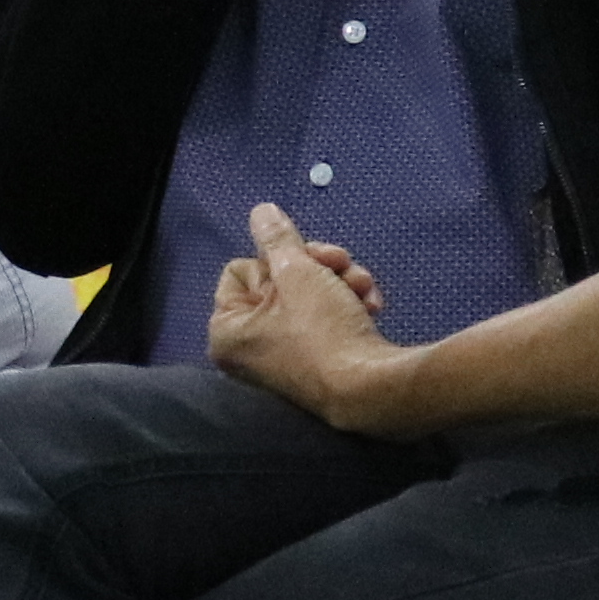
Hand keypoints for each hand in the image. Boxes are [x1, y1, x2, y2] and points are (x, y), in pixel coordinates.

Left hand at [204, 202, 406, 428]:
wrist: (370, 387)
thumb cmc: (321, 332)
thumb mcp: (297, 271)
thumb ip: (276, 238)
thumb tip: (260, 211)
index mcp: (227, 331)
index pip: (240, 269)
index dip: (276, 260)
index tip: (301, 265)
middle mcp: (249, 348)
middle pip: (279, 278)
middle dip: (318, 267)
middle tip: (341, 263)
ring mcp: (285, 358)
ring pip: (310, 293)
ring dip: (340, 282)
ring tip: (363, 287)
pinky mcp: (319, 362)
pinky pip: (327, 317)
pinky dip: (349, 305)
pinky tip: (371, 306)